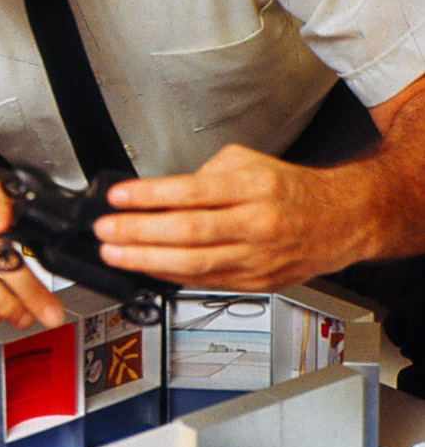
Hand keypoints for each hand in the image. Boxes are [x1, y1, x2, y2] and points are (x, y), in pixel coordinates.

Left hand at [96, 144, 374, 289]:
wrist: (341, 221)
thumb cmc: (292, 191)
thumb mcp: (252, 164)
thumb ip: (208, 175)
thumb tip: (165, 192)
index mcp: (255, 187)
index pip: (193, 192)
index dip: (150, 196)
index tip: (119, 196)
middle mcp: (256, 223)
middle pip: (188, 232)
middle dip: (139, 233)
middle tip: (106, 230)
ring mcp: (255, 257)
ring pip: (192, 263)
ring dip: (145, 261)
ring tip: (114, 253)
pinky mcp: (253, 281)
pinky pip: (202, 281)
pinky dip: (169, 275)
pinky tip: (144, 268)